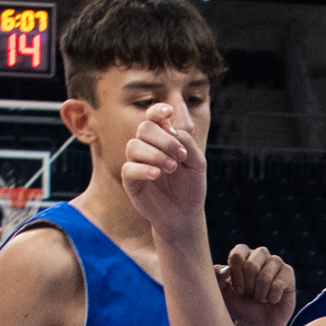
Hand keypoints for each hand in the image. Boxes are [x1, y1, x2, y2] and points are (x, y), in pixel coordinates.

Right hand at [120, 100, 205, 237]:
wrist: (185, 215)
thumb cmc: (190, 187)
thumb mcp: (197, 164)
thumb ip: (187, 143)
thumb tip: (170, 129)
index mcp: (163, 139)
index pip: (154, 117)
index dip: (158, 110)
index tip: (169, 112)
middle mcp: (147, 147)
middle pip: (144, 128)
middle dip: (163, 139)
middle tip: (181, 156)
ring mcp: (137, 163)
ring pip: (134, 146)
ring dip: (155, 154)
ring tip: (172, 168)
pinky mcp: (130, 181)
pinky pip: (128, 168)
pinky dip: (143, 169)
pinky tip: (156, 175)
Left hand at [220, 243, 296, 325]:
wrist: (258, 323)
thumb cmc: (239, 305)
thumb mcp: (222, 294)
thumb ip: (216, 279)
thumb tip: (226, 270)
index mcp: (242, 254)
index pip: (237, 255)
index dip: (236, 276)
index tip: (237, 290)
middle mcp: (259, 254)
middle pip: (251, 265)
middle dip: (248, 287)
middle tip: (250, 295)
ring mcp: (275, 262)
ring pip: (265, 276)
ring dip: (260, 294)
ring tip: (260, 298)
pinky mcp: (288, 273)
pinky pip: (278, 284)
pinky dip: (272, 297)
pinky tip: (272, 299)